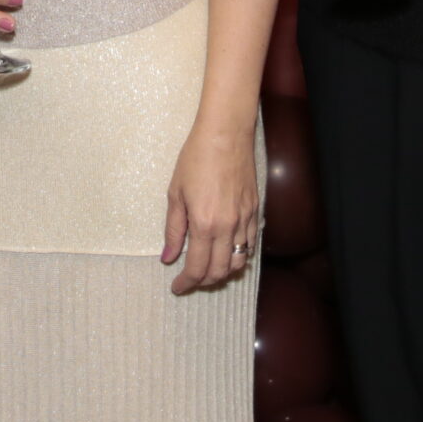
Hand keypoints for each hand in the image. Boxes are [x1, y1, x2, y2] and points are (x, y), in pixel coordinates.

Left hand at [162, 121, 258, 294]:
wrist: (225, 135)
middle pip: (219, 271)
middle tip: (190, 280)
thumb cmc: (196, 158)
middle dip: (203, 281)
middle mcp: (227, 227)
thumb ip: (173, 229)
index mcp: (204, 224)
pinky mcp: (254, 211)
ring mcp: (244, 220)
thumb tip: (168, 257)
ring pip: (238, 262)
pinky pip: (250, 244)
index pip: (197, 268)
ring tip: (208, 269)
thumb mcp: (175, 193)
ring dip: (223, 272)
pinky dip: (239, 256)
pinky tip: (228, 253)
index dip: (186, 282)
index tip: (178, 286)